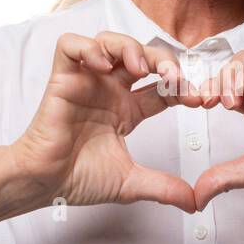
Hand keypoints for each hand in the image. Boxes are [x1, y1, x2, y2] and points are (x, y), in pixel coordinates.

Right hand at [13, 31, 204, 212]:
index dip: (182, 86)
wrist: (45, 183)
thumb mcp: (131, 183)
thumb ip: (164, 188)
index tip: (198, 99)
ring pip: (110, 42)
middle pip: (142, 55)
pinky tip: (103, 66)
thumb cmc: (78, 178)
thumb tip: (195, 202)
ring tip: (138, 68)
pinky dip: (88, 48)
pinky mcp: (63, 79)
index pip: (162, 85)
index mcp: (127, 109)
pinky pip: (70, 46)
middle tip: (173, 76)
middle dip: (162, 59)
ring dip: (129, 47)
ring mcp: (87, 81)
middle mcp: (110, 90)